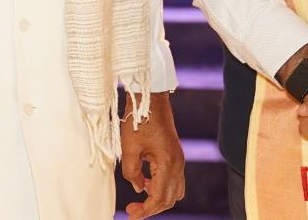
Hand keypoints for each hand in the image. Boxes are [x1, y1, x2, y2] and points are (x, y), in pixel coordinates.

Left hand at [121, 92, 184, 217]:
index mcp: (168, 164)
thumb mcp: (128, 148)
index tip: (131, 215)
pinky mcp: (175, 156)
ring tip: (139, 199)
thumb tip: (139, 189)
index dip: (145, 210)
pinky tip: (146, 183)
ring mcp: (179, 161)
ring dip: (158, 199)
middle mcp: (178, 165)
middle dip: (151, 208)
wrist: (150, 99)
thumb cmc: (138, 120)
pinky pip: (174, 181)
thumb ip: (131, 173)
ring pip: (174, 192)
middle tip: (131, 210)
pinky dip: (162, 188)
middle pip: (169, 199)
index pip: (159, 198)